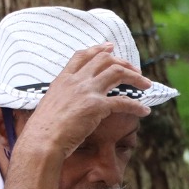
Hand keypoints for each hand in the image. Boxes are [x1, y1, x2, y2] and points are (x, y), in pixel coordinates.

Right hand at [19, 44, 152, 157]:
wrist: (41, 141)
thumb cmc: (43, 130)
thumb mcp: (50, 104)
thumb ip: (63, 97)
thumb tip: (71, 102)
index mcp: (63, 79)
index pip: (82, 56)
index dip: (98, 49)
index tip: (110, 47)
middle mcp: (76, 81)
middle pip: (105, 60)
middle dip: (124, 62)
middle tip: (136, 70)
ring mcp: (86, 91)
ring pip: (118, 73)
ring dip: (136, 78)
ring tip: (147, 85)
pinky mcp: (96, 106)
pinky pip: (124, 102)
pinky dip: (137, 106)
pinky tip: (145, 111)